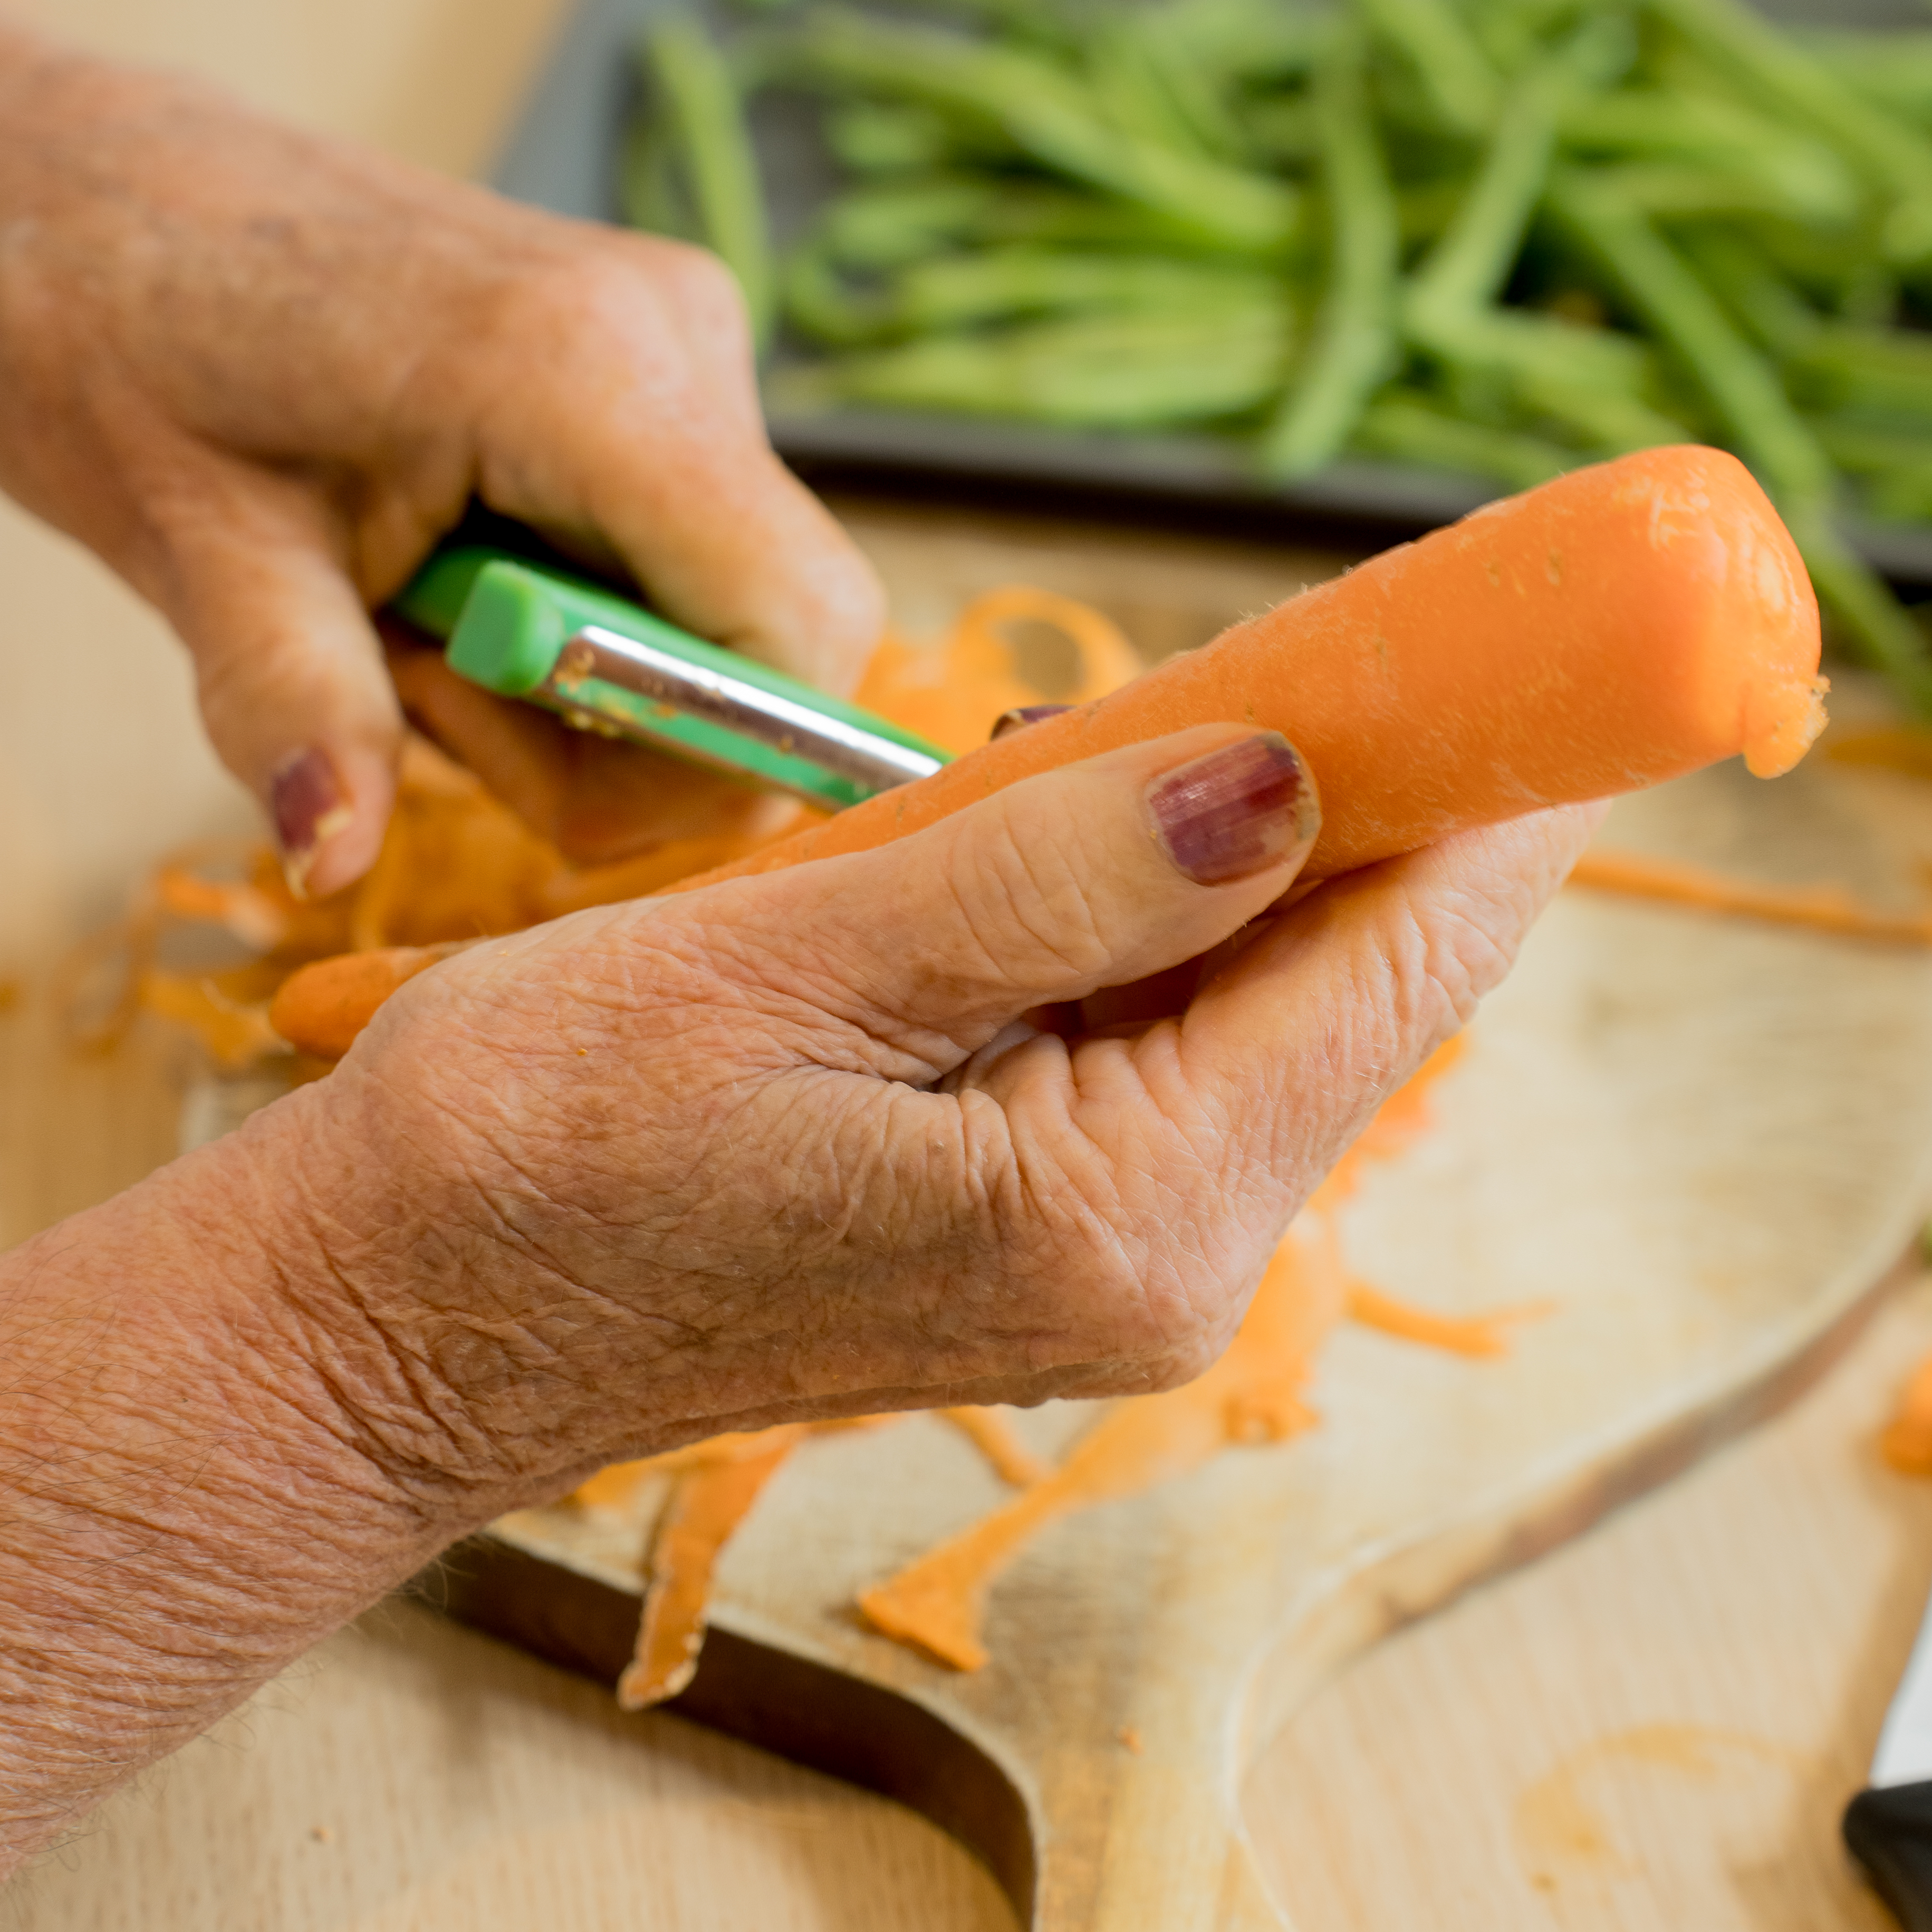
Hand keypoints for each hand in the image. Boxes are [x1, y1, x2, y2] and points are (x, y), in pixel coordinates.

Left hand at [0, 0, 881, 890]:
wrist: (79, 188)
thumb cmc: (110, 327)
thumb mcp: (183, 542)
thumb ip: (292, 703)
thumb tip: (332, 859)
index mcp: (584, 366)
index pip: (798, 625)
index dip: (719, 758)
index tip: (542, 789)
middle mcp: (674, 336)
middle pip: (771, 645)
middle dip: (616, 743)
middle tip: (416, 698)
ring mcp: (676, 345)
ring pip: (720, 623)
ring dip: (570, 692)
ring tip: (396, 623)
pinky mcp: (653, 371)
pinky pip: (677, 571)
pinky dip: (570, 629)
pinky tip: (439, 579)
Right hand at [255, 727, 1595, 1500]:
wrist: (385, 1324)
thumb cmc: (527, 1153)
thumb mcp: (783, 974)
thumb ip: (1048, 874)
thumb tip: (1288, 773)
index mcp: (1124, 1215)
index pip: (1400, 958)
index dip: (1496, 772)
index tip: (1546, 614)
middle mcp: (1164, 1264)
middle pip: (1364, 977)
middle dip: (1386, 784)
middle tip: (1383, 606)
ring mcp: (1115, 1260)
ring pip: (1273, 996)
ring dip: (1270, 833)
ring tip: (1226, 689)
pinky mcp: (1051, 1230)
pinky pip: (1180, 1034)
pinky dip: (1175, 907)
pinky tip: (1116, 811)